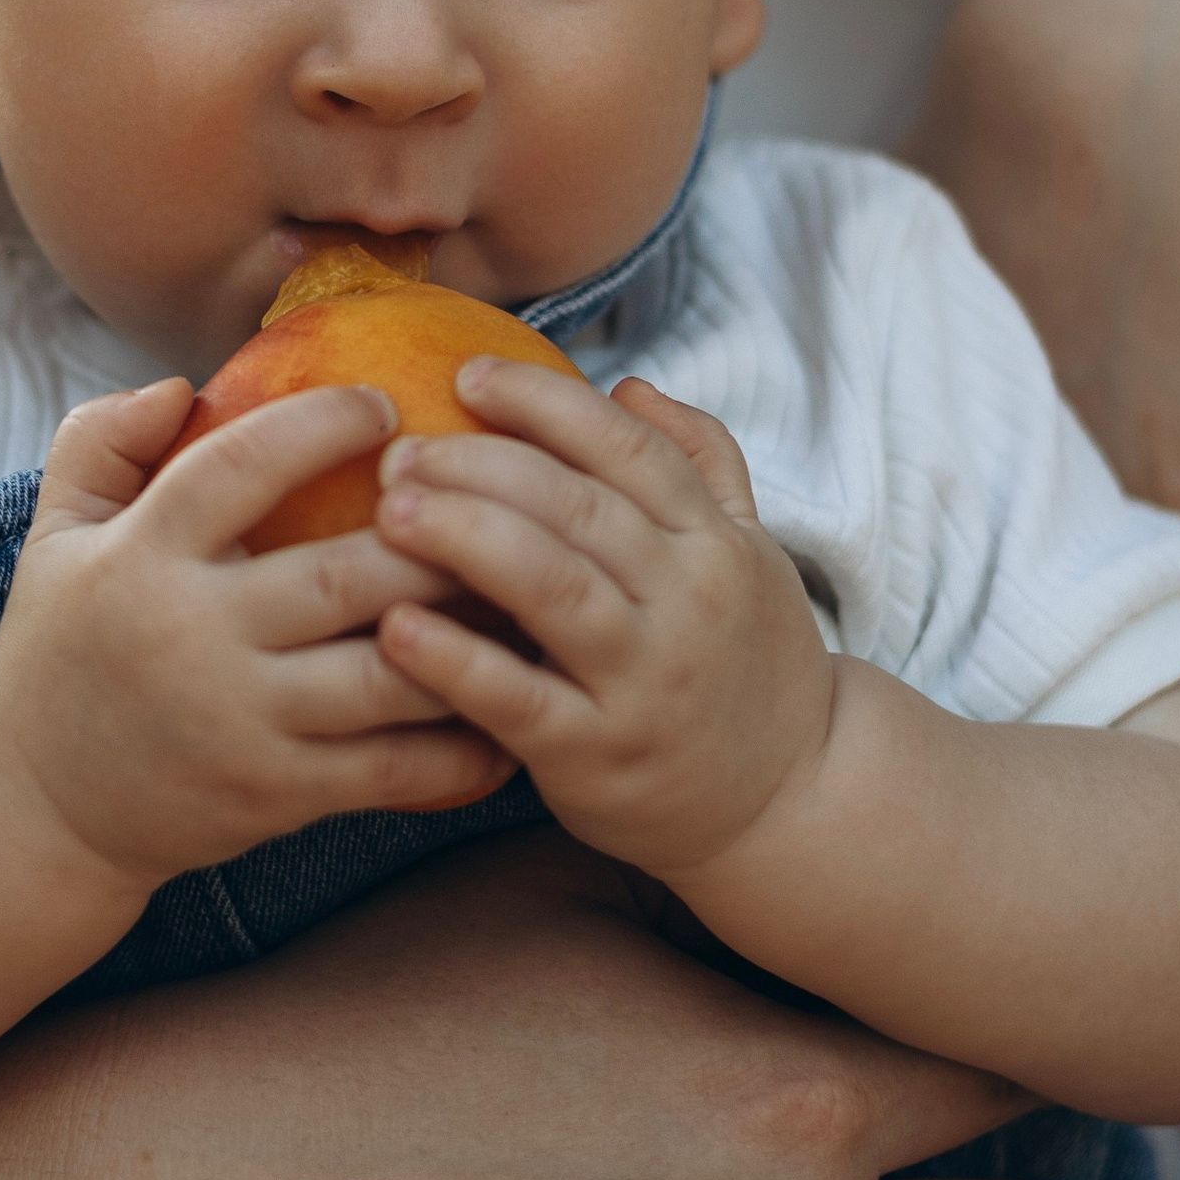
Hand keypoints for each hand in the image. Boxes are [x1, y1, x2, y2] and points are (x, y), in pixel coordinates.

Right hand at [0, 377, 513, 890]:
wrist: (37, 807)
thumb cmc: (61, 648)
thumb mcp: (53, 534)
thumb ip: (101, 442)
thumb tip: (183, 383)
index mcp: (140, 557)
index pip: (238, 469)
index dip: (319, 426)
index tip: (387, 402)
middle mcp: (193, 638)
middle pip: (345, 575)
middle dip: (438, 534)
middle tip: (500, 495)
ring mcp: (240, 723)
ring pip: (389, 676)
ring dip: (473, 636)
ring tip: (530, 594)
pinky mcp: (276, 796)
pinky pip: (393, 769)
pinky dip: (463, 745)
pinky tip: (510, 706)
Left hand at [369, 361, 833, 891]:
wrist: (791, 803)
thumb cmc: (748, 666)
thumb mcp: (749, 556)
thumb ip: (700, 465)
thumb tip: (629, 386)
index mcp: (716, 544)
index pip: (628, 449)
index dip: (545, 402)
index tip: (468, 376)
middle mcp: (688, 603)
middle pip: (578, 507)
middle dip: (481, 466)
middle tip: (401, 451)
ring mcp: (645, 682)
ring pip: (551, 587)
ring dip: (463, 538)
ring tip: (388, 511)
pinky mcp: (599, 757)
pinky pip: (519, 700)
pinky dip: (456, 661)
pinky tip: (394, 629)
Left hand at [910, 0, 1179, 812]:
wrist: (1105, 108)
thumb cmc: (987, 180)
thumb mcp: (891, 293)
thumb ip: (836, 357)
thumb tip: (715, 371)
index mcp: (993, 483)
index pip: (956, 638)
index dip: (928, 727)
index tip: (895, 816)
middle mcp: (1087, 521)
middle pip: (1071, 674)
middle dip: (1061, 779)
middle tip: (1043, 892)